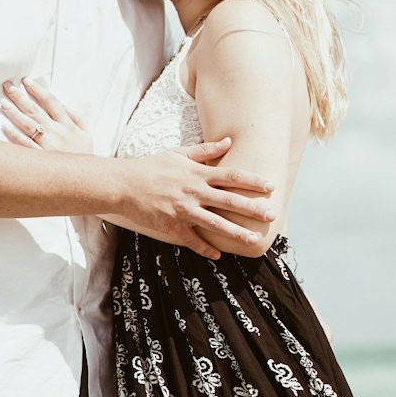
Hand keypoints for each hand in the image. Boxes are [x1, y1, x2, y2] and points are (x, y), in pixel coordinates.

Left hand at [0, 77, 93, 154]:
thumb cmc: (84, 157)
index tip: (26, 81)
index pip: (51, 101)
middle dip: (20, 97)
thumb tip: (64, 104)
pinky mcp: (41, 159)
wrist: (87, 180)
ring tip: (3, 103)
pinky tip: (5, 127)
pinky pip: (25, 145)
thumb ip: (77, 117)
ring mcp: (48, 146)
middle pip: (35, 110)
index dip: (38, 89)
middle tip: (8, 86)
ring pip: (28, 125)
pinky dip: (14, 135)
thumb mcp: (87, 134)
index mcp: (68, 124)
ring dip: (14, 113)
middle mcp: (57, 133)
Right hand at [115, 139, 274, 258]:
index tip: (270, 186)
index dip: (253, 181)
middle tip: (272, 215)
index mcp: (197, 173)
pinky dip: (206, 249)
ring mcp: (183, 211)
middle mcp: (194, 192)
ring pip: (216, 224)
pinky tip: (219, 255)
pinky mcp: (172, 226)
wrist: (123, 185)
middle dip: (253, 209)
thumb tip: (228, 141)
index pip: (231, 176)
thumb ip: (204, 150)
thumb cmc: (151, 167)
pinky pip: (193, 240)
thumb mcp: (178, 154)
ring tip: (254, 241)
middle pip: (230, 201)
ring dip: (237, 233)